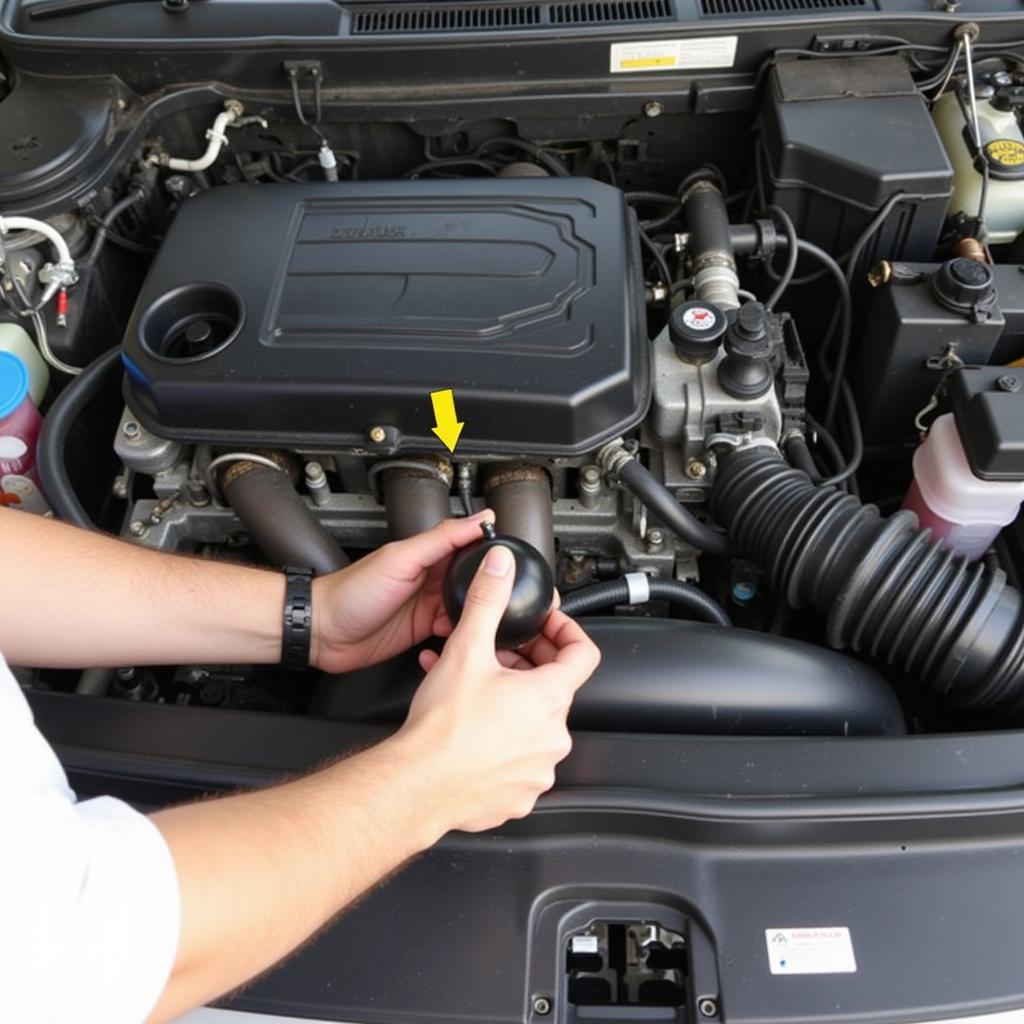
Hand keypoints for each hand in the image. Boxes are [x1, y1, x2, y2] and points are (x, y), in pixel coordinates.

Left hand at [309, 511, 495, 672]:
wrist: (324, 632)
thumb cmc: (351, 591)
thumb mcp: (401, 558)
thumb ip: (442, 538)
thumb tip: (481, 518)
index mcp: (429, 553)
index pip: (471, 544)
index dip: (494, 549)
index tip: (517, 556)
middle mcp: (431, 577)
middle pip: (475, 578)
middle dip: (493, 586)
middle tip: (512, 594)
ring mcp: (428, 604)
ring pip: (469, 605)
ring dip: (480, 611)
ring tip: (496, 618)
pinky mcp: (424, 629)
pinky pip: (454, 629)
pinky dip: (464, 632)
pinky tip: (470, 635)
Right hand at [393, 543, 600, 833]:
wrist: (416, 785)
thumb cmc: (442, 729)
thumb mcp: (466, 650)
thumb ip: (487, 601)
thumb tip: (500, 567)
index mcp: (549, 699)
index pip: (584, 653)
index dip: (565, 631)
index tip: (545, 627)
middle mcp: (553, 738)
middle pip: (554, 689)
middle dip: (527, 666)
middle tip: (498, 656)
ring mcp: (538, 771)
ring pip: (534, 726)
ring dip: (511, 704)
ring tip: (476, 691)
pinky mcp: (518, 797)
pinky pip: (518, 761)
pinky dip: (501, 742)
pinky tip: (472, 730)